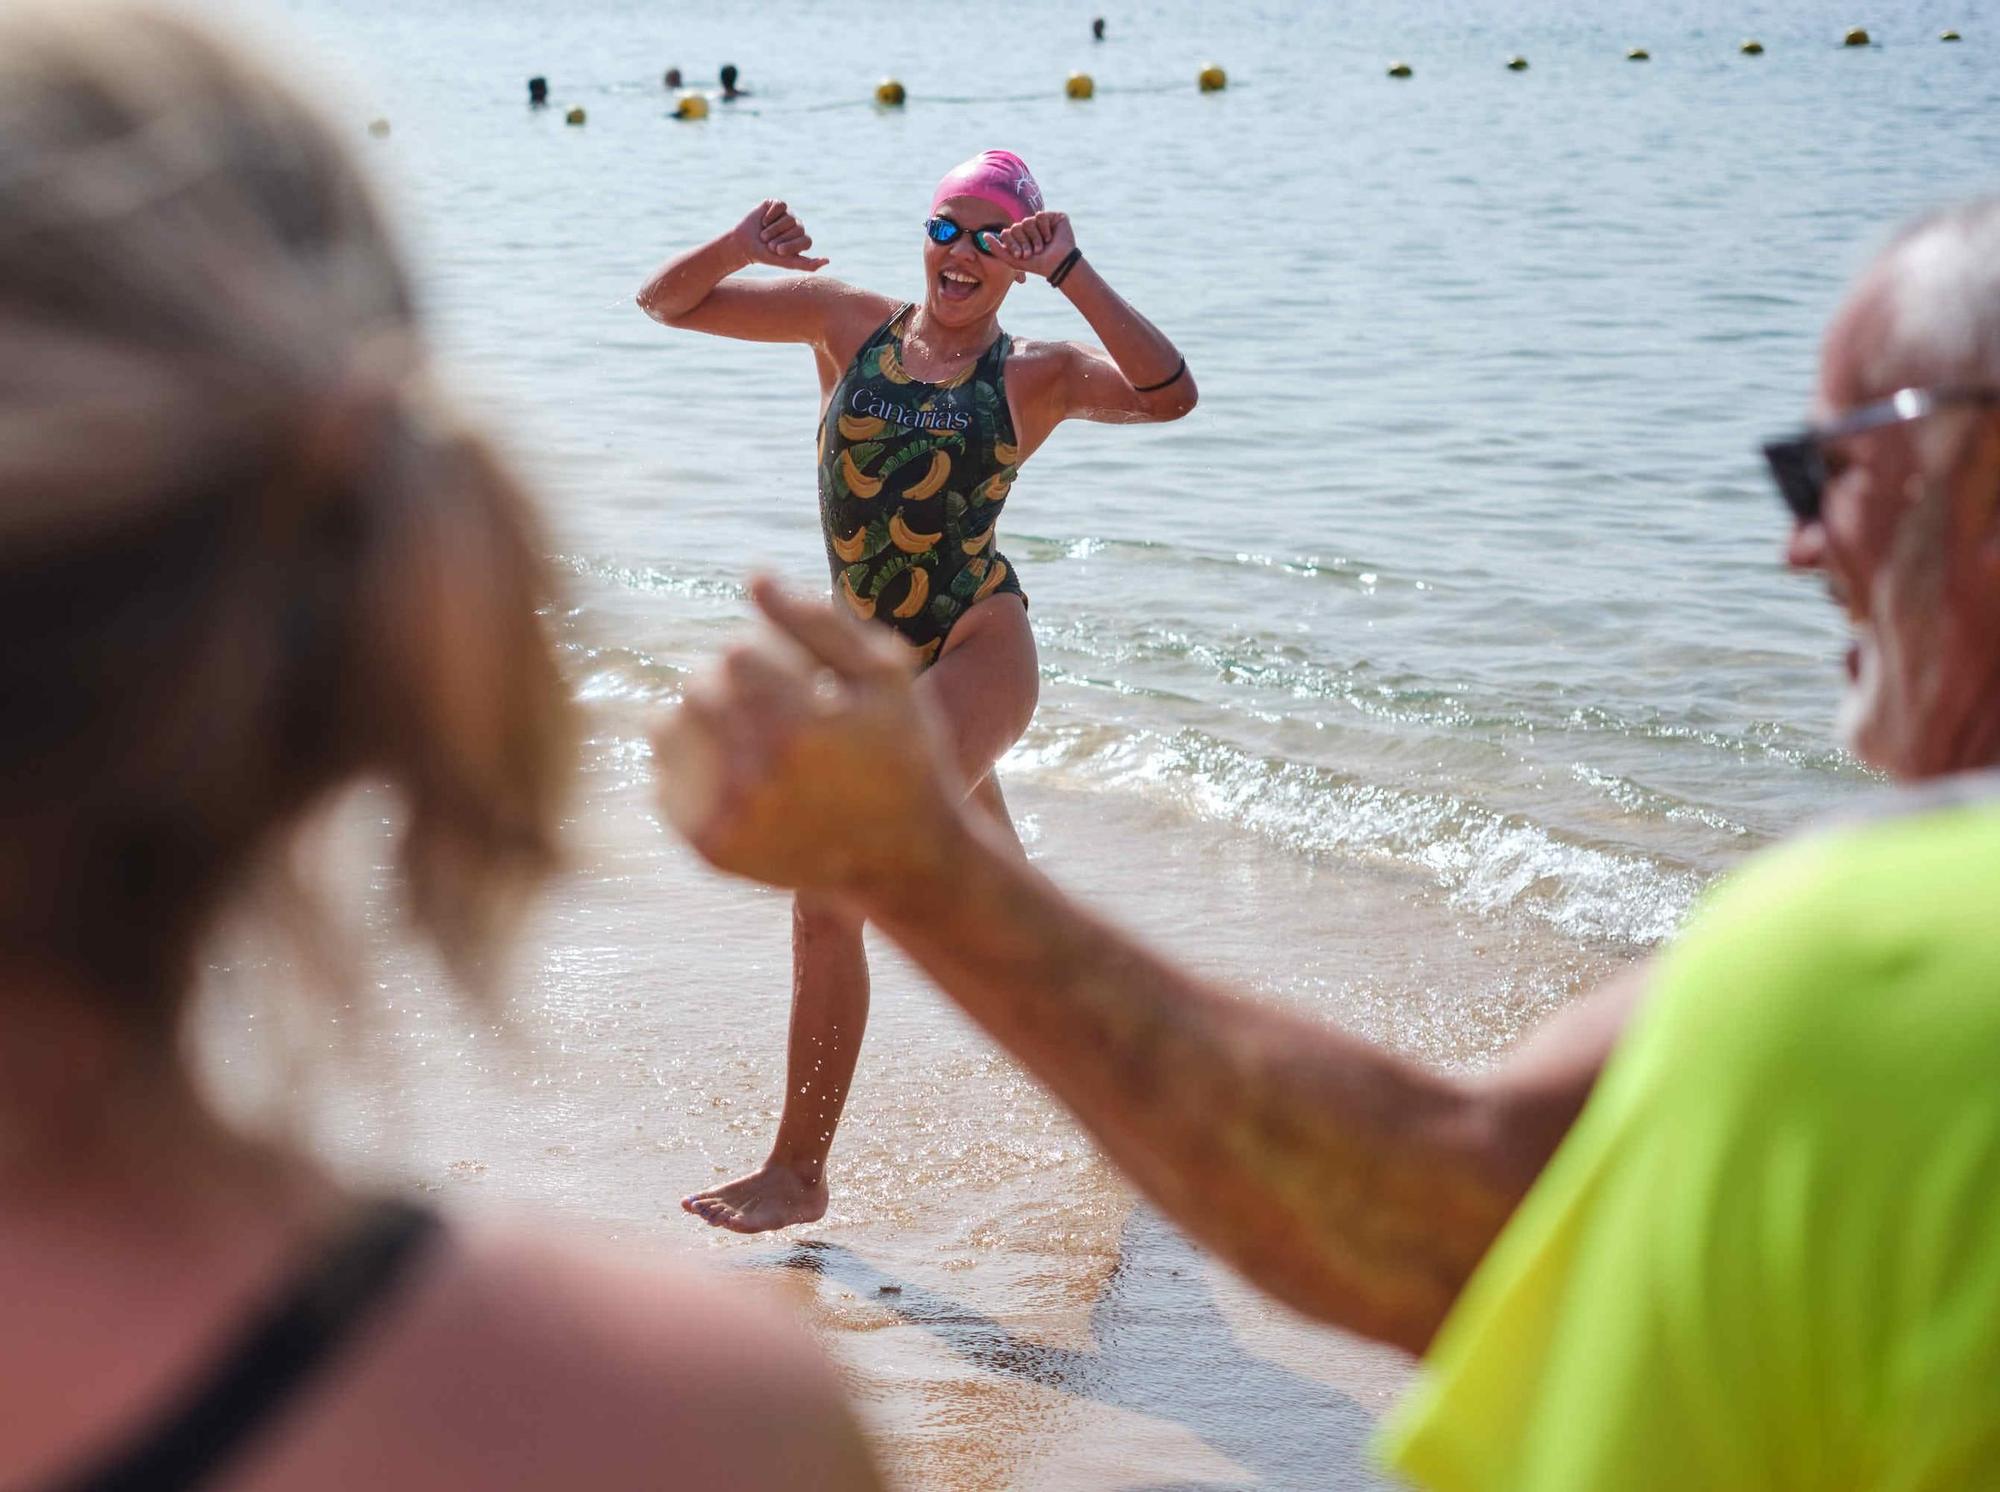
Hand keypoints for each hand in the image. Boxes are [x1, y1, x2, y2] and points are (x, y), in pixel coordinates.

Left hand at [652, 577, 963, 897]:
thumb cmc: (903, 753)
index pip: (735, 654)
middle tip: (773, 701)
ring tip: (748, 728)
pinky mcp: (711, 847)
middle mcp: (755, 776)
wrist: (906, 858)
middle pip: (698, 689)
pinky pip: (665, 780)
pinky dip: (688, 763)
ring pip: (668, 730)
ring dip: (700, 718)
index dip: (764, 654)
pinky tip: (733, 766)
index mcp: (799, 726)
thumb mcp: (886, 677)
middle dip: (730, 684)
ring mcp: (728, 817)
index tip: (796, 676)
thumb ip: (820, 622)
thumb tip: (754, 577)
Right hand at [732, 199, 828, 271]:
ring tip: (764, 235)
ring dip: (773, 229)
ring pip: (789, 218)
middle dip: (780, 239)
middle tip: (769, 244)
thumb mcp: (787, 263)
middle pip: (798, 228)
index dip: (790, 246)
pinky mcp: (777, 204)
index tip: (777, 252)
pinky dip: (770, 215)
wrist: (744, 244)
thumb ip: (807, 264)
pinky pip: (780, 206)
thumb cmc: (766, 255)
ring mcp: (788, 214)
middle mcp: (797, 225)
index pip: (806, 240)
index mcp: (802, 239)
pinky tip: (763, 221)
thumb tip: (827, 261)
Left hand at [990, 210, 1077, 279]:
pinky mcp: (1054, 217)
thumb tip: (983, 235)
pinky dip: (1044, 228)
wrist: (1058, 265)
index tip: (1021, 255)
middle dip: (1024, 242)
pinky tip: (1050, 237)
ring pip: (1028, 221)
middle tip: (1033, 253)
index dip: (1013, 244)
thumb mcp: (1012, 260)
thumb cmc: (1037, 265)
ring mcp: (1042, 221)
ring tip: (1043, 247)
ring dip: (1035, 237)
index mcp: (1020, 237)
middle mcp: (1030, 227)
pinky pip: (1041, 215)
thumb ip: (996, 249)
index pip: (1007, 232)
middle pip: (1017, 226)